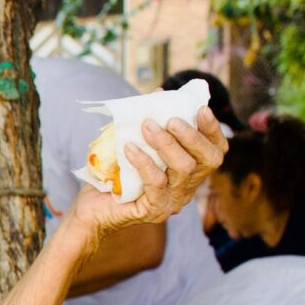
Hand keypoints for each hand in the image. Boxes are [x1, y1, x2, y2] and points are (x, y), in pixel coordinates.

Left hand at [70, 110, 226, 237]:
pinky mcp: (154, 210)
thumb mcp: (133, 142)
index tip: (200, 108)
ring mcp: (172, 201)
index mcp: (189, 171)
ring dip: (166, 144)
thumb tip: (158, 94)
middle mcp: (186, 188)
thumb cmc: (113, 174)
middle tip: (170, 120)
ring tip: (147, 127)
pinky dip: (144, 161)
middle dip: (192, 135)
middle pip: (208, 160)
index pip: (215, 151)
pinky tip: (129, 148)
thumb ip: (149, 122)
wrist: (89, 208)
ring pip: (184, 169)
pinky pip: (156, 183)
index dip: (212, 129)